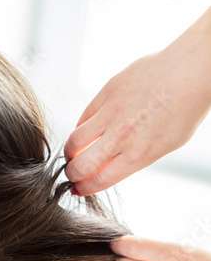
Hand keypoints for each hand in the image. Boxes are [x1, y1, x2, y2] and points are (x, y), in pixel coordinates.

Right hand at [64, 7, 210, 195]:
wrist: (189, 72)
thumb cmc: (184, 109)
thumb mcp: (165, 145)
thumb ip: (135, 158)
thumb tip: (109, 166)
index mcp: (139, 154)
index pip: (99, 179)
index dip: (84, 187)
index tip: (78, 188)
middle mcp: (121, 136)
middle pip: (81, 165)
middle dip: (72, 173)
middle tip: (72, 173)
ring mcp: (111, 112)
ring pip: (74, 140)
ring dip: (70, 151)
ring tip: (74, 152)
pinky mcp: (106, 92)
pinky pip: (84, 116)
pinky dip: (81, 127)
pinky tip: (87, 130)